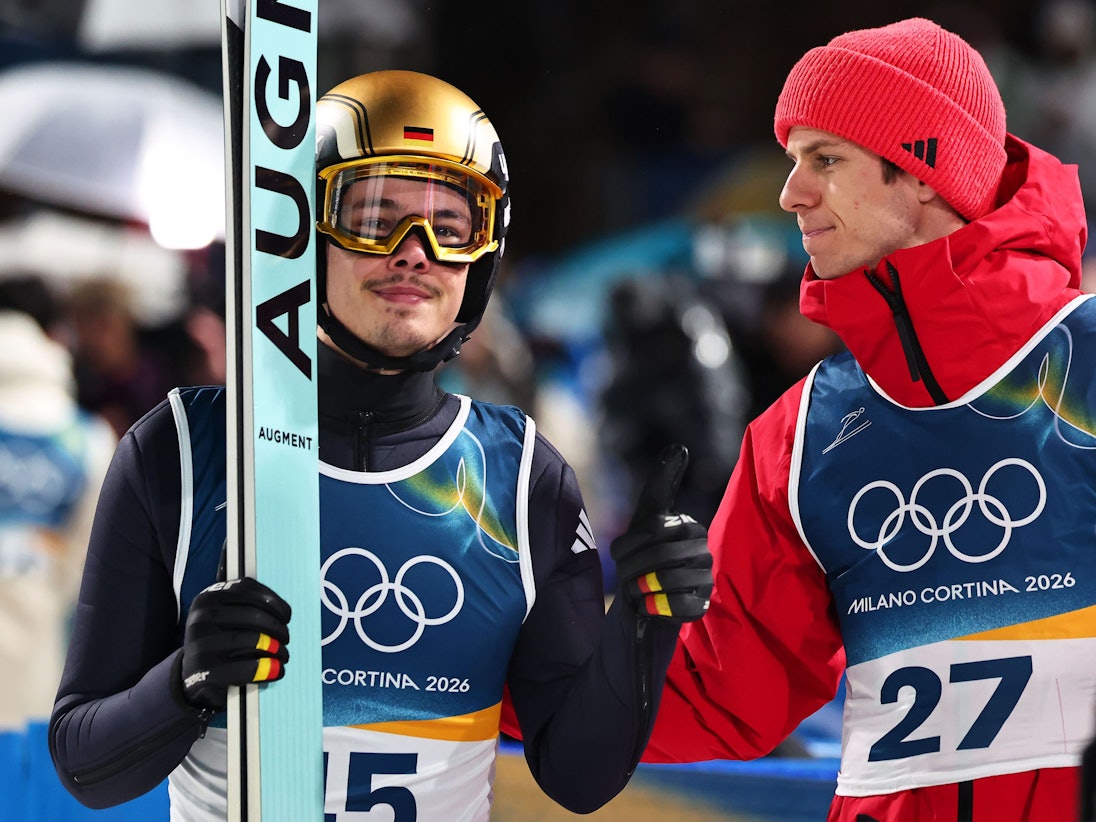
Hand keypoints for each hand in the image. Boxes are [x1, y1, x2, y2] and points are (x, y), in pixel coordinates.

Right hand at [180, 577, 290, 709]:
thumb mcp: (223, 614)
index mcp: (208, 597)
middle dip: (278, 628)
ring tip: (282, 654)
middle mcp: (201, 618)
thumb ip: (248, 603)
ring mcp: (200, 645)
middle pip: (255, 616)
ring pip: (254, 640)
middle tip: (285, 638)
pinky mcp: (205, 671)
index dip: (276, 604)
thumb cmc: (217, 639)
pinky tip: (275, 669)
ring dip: (277, 649)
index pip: (250, 592)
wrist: (189, 673)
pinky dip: (268, 669)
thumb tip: (283, 612)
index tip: (286, 616)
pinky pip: (247, 667)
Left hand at [610, 444, 712, 622]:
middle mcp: (704, 551)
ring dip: (642, 588)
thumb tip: (681, 446)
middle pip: (659, 556)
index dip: (629, 545)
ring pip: (668, 581)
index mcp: (691, 527)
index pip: (652, 530)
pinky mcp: (702, 605)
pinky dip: (656, 606)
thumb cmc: (643, 552)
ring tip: (638, 589)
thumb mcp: (647, 515)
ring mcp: (706, 579)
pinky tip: (650, 604)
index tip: (620, 555)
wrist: (641, 598)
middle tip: (627, 577)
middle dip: (633, 569)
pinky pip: (679, 606)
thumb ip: (662, 481)